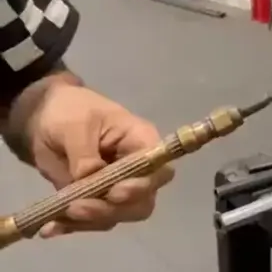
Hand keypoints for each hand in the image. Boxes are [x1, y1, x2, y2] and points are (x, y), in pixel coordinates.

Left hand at [18, 80, 173, 237]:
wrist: (45, 117)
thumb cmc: (70, 111)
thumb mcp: (75, 125)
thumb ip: (84, 153)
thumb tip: (88, 179)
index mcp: (142, 142)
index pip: (159, 170)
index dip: (144, 186)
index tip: (114, 193)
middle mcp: (137, 169)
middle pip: (143, 201)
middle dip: (113, 210)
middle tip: (77, 208)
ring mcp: (118, 187)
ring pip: (118, 215)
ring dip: (90, 221)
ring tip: (58, 217)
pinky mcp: (97, 199)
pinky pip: (93, 220)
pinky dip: (73, 226)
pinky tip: (50, 227)